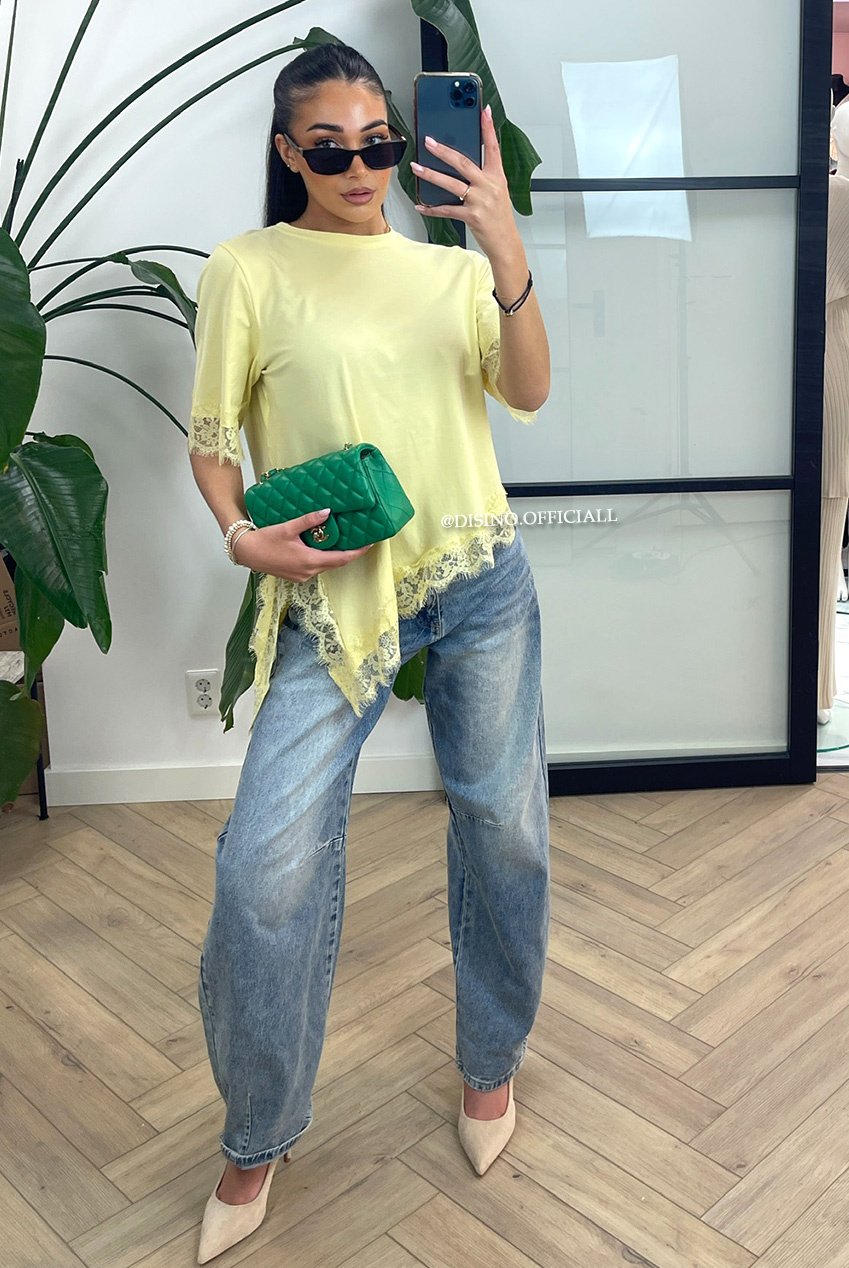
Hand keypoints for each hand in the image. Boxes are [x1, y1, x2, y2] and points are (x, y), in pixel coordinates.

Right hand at [233, 508, 372, 580]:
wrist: (246, 552)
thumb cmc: (265, 540)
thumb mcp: (288, 527)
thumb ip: (309, 520)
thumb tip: (327, 511)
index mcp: (309, 561)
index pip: (342, 558)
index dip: (358, 552)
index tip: (370, 544)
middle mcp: (308, 572)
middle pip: (336, 563)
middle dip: (349, 553)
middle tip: (360, 540)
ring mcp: (302, 576)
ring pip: (325, 566)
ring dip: (335, 556)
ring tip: (344, 542)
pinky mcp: (296, 576)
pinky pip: (315, 568)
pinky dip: (323, 559)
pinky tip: (323, 548)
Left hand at [410, 102, 520, 258]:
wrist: (506, 243)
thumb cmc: (500, 218)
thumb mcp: (498, 192)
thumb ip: (483, 178)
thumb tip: (462, 166)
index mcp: (497, 177)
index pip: (493, 148)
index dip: (489, 128)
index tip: (484, 111)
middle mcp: (489, 186)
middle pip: (463, 162)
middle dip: (443, 151)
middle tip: (429, 141)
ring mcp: (480, 201)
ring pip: (451, 183)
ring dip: (431, 175)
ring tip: (417, 168)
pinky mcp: (472, 216)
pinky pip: (447, 210)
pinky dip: (432, 209)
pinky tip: (421, 205)